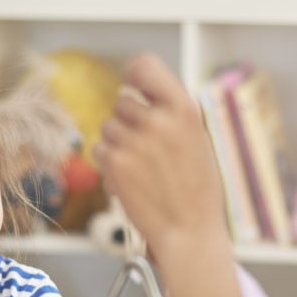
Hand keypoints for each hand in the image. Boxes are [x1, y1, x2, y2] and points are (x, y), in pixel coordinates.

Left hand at [94, 53, 230, 263]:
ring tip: (143, 168)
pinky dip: (110, 163)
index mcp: (184, 108)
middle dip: (129, 122)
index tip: (133, 84)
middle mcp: (158, 120)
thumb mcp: (196, 138)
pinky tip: (132, 180)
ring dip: (118, 144)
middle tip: (149, 149)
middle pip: (122, 102)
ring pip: (108, 127)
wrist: (189, 230)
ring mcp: (134, 141)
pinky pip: (100, 149)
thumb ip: (169, 113)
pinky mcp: (115, 163)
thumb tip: (138, 93)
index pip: (145, 66)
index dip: (135, 73)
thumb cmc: (197, 188)